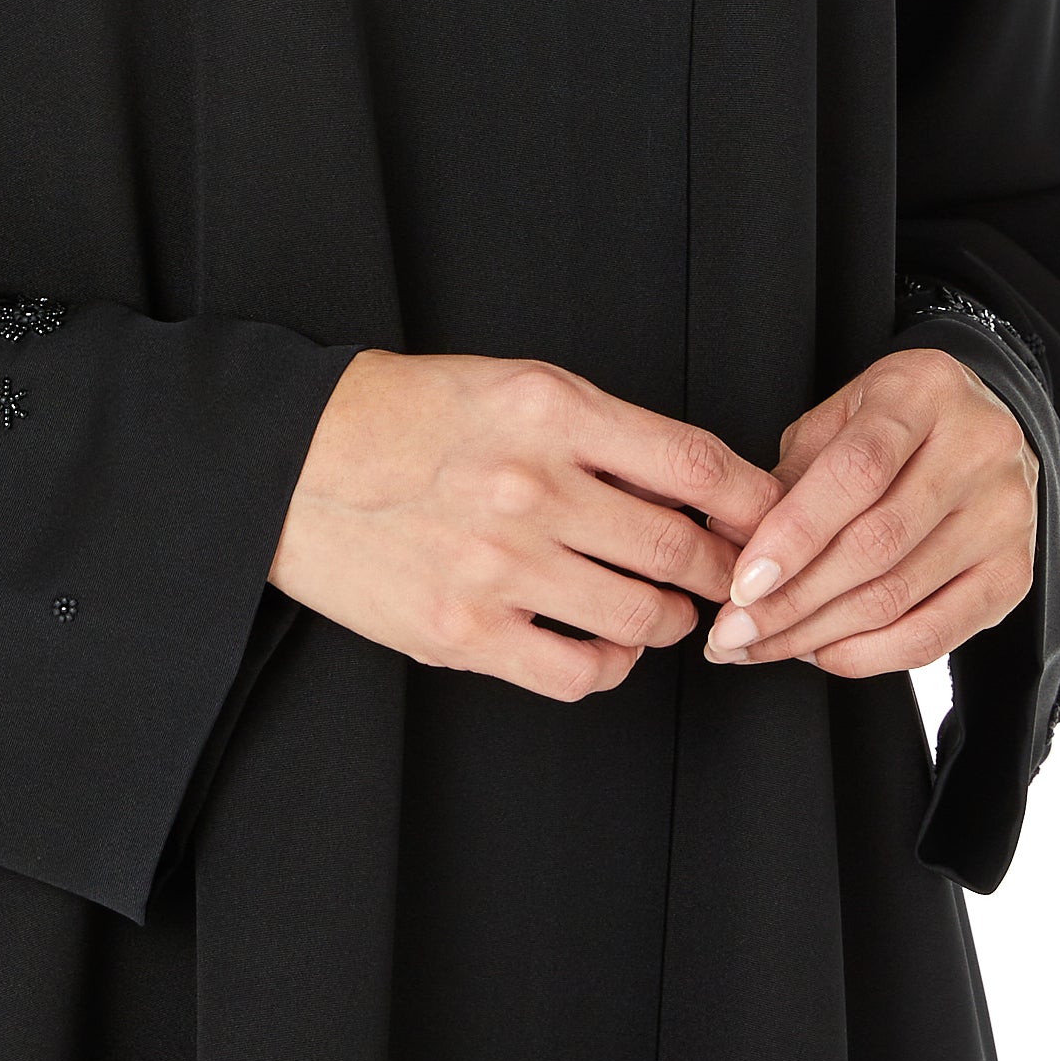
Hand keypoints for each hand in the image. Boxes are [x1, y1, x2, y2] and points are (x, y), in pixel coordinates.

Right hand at [272, 351, 777, 701]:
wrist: (288, 463)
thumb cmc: (402, 418)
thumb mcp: (512, 387)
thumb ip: (603, 432)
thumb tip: (696, 489)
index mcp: (552, 412)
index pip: (696, 466)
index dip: (753, 505)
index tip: (771, 522)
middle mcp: (531, 487)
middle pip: (680, 549)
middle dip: (722, 571)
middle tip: (729, 578)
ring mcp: (498, 565)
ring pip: (642, 618)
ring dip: (672, 621)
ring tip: (665, 610)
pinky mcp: (463, 631)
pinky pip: (577, 673)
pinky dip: (610, 666)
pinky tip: (603, 647)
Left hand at [704, 349, 1036, 675]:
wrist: (984, 430)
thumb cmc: (894, 425)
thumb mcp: (837, 419)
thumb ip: (787, 475)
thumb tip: (727, 540)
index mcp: (925, 393)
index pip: (857, 472)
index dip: (794, 534)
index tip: (742, 584)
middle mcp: (979, 451)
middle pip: (875, 545)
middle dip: (790, 601)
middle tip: (731, 633)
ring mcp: (1006, 516)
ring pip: (898, 598)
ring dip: (816, 636)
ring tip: (760, 646)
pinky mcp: (1014, 574)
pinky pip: (934, 636)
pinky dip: (867, 656)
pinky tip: (820, 652)